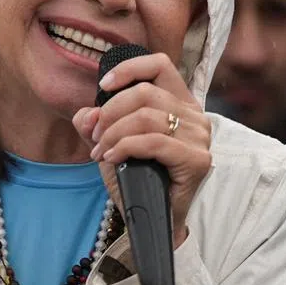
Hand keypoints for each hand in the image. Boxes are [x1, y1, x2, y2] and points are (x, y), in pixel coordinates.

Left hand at [72, 52, 210, 247]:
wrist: (153, 220)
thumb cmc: (137, 180)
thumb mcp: (111, 144)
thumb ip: (97, 124)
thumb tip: (86, 114)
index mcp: (180, 103)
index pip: (159, 65)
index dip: (129, 69)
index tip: (103, 85)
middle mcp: (195, 116)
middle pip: (145, 93)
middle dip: (110, 113)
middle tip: (95, 137)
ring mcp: (199, 137)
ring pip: (147, 117)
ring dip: (114, 133)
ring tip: (101, 151)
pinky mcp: (197, 159)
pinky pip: (153, 142)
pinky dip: (126, 147)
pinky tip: (112, 158)